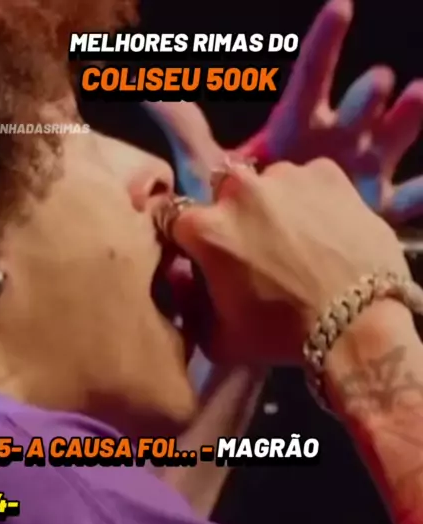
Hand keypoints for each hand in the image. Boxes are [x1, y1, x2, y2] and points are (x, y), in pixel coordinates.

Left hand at [143, 0, 422, 223]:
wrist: (265, 261)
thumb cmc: (239, 214)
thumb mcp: (211, 170)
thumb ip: (187, 131)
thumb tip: (147, 90)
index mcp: (295, 132)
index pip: (308, 83)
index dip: (324, 45)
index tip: (342, 6)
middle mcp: (331, 146)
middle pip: (351, 113)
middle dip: (362, 96)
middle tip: (377, 81)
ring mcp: (359, 178)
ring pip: (387, 145)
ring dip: (403, 122)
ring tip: (418, 96)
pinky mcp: (375, 215)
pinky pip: (404, 205)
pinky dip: (420, 197)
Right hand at [171, 159, 409, 365]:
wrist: (359, 324)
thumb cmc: (281, 336)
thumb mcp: (219, 339)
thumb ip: (190, 307)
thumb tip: (182, 282)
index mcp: (206, 228)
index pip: (176, 219)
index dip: (189, 238)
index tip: (203, 254)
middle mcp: (239, 190)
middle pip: (222, 193)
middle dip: (231, 215)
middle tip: (254, 248)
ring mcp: (285, 176)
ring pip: (267, 184)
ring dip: (272, 206)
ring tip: (296, 239)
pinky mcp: (326, 173)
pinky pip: (307, 182)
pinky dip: (310, 200)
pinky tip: (324, 230)